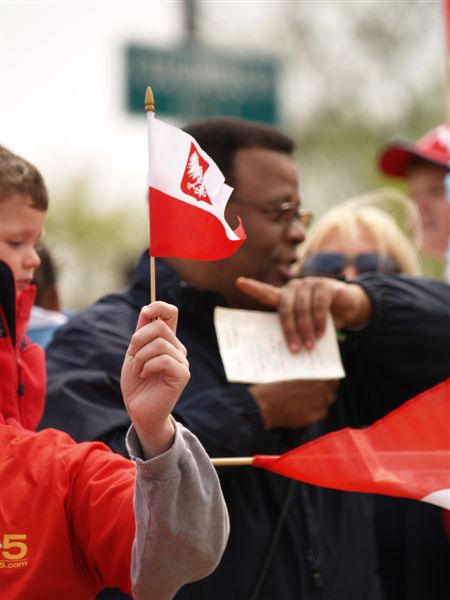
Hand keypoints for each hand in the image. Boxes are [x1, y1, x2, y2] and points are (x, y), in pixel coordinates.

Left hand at [121, 302, 189, 457]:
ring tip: (138, 369)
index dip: (159, 306)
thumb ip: (142, 332)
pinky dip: (148, 366)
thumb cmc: (137, 383)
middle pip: (160, 326)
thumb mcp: (134, 352)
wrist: (139, 410)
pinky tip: (145, 375)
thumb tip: (147, 308)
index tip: (145, 312)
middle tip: (133, 356)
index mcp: (167, 341)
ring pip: (160, 343)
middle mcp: (177, 349)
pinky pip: (164, 359)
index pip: (171, 313)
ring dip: (141, 356)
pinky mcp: (182, 375)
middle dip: (139, 339)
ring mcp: (182, 362)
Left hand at [236, 276, 370, 351]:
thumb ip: (297, 332)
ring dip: (306, 330)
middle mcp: (294, 287)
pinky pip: (318, 305)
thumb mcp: (308, 326)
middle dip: (289, 331)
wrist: (349, 307)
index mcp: (285, 297)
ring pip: (302, 308)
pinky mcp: (324, 285)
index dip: (253, 287)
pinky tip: (322, 334)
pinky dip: (319, 321)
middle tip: (294, 349)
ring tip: (310, 346)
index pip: (267, 293)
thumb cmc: (323, 319)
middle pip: (285, 308)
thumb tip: (290, 352)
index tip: (239, 282)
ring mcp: (309, 283)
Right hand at [250, 379, 337, 429]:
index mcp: (314, 377)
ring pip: (325, 404)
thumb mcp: (290, 373)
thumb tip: (313, 375)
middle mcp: (319, 390)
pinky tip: (302, 410)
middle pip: (331, 393)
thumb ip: (305, 374)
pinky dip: (313, 413)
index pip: (332, 379)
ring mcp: (318, 404)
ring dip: (319, 403)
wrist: (264, 404)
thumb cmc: (273, 387)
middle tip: (315, 394)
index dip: (330, 381)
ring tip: (306, 403)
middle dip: (325, 393)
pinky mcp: (313, 416)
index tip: (328, 382)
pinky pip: (318, 415)